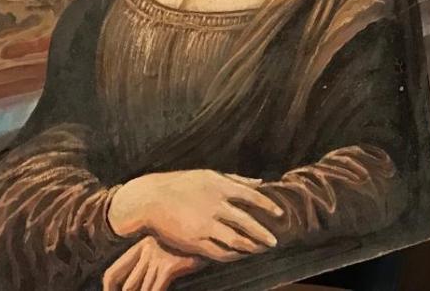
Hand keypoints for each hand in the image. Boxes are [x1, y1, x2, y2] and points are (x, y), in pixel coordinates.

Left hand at [102, 236, 201, 290]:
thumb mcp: (170, 248)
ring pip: (141, 290)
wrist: (217, 225)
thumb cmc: (195, 240)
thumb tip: (146, 283)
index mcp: (142, 246)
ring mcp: (158, 257)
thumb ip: (156, 262)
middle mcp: (146, 250)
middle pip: (127, 286)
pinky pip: (155, 289)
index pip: (113, 273)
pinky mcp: (171, 264)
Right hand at [108, 170, 283, 260]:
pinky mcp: (193, 241)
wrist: (150, 199)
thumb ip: (236, 179)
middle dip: (263, 234)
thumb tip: (260, 183)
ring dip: (250, 247)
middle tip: (274, 241)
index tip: (279, 214)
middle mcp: (214, 205)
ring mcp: (204, 224)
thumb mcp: (208, 175)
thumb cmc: (182, 184)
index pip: (251, 197)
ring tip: (259, 250)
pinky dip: (232, 255)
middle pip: (246, 222)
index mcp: (219, 186)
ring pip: (235, 240)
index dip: (267, 206)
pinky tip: (238, 255)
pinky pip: (218, 252)